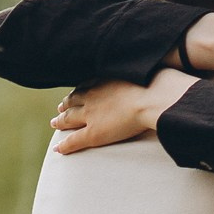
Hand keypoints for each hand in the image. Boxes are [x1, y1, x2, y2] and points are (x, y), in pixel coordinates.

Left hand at [50, 71, 191, 153]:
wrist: (153, 97)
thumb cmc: (157, 82)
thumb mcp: (148, 70)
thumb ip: (145, 71)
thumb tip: (158, 64)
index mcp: (105, 80)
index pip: (88, 84)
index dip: (81, 90)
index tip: (77, 92)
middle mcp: (94, 95)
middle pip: (74, 100)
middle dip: (66, 104)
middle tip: (60, 107)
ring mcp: (92, 114)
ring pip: (69, 118)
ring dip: (61, 121)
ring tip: (55, 124)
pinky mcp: (94, 133)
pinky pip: (75, 140)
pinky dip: (65, 145)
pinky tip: (58, 149)